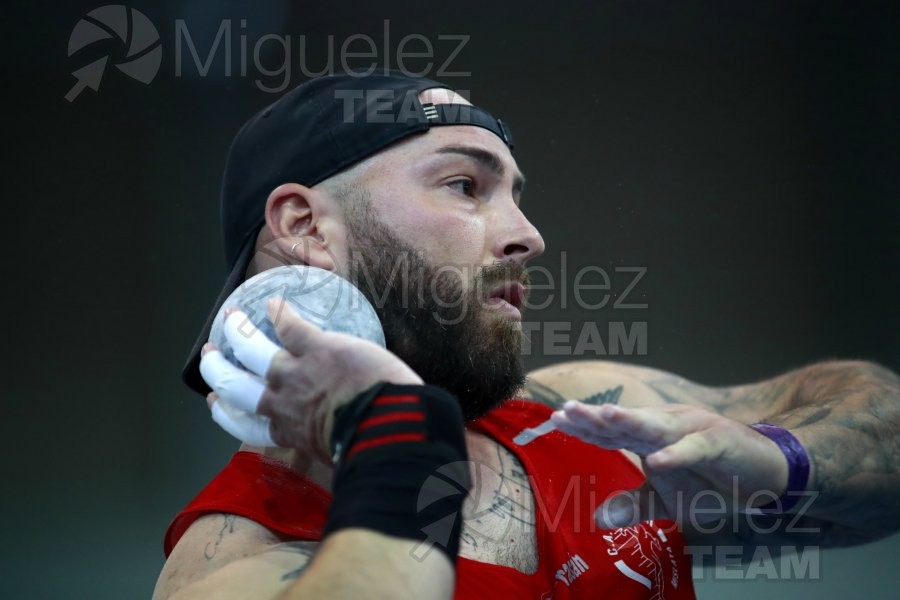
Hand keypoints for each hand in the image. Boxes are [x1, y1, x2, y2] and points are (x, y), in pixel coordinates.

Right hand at [200, 298, 422, 459]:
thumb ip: (326, 445)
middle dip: (216, 370)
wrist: (384, 426)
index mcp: (288, 433)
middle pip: (234, 386)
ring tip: (229, 317)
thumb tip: (337, 449)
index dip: (226, 413)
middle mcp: (281, 403)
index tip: (216, 403)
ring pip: (252, 349)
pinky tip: (275, 303)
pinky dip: (279, 313)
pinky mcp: (316, 347)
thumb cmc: (369, 447)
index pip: (246, 426)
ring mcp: (295, 372)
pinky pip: (289, 325)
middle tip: (209, 357)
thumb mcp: (336, 454)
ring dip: (237, 332)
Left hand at [550, 402, 789, 528]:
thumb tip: (598, 517)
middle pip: (626, 422)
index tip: (555, 419)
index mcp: (651, 435)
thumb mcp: (668, 500)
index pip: (611, 431)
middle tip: (566, 410)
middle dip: (596, 416)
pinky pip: (694, 448)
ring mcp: (692, 430)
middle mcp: (667, 425)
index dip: (585, 425)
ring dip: (630, 421)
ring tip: (603, 417)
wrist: (766, 476)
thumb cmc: (711, 481)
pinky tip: (658, 460)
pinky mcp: (719, 443)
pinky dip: (677, 453)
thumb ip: (635, 505)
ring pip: (656, 425)